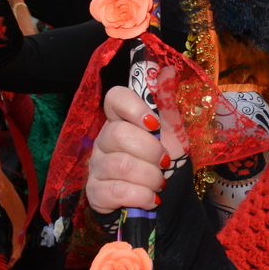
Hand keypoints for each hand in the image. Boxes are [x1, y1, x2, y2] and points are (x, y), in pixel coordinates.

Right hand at [86, 86, 185, 215]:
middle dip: (150, 151)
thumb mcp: (172, 133)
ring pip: (120, 165)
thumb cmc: (164, 161)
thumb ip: (167, 104)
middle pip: (118, 134)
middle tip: (164, 162)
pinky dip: (141, 196)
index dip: (133, 108)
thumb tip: (166, 70)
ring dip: (150, 177)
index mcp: (122, 120)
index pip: (114, 98)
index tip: (154, 124)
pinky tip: (152, 198)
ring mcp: (96, 166)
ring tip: (160, 183)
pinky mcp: (95, 193)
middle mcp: (103, 140)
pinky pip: (117, 191)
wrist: (164, 199)